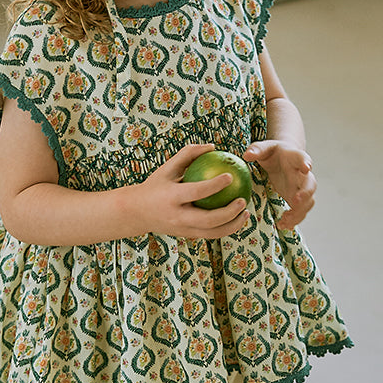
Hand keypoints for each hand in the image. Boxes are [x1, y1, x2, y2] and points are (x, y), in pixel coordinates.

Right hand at [134, 144, 248, 238]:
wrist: (136, 213)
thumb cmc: (155, 185)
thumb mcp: (167, 167)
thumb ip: (188, 154)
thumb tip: (213, 146)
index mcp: (171, 198)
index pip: (196, 192)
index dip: (214, 185)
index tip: (230, 176)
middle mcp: (177, 217)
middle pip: (209, 220)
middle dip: (229, 212)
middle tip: (243, 200)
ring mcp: (183, 230)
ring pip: (213, 233)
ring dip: (233, 225)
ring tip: (246, 212)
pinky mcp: (187, 236)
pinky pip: (211, 235)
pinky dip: (226, 228)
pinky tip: (237, 218)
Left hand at [243, 140, 315, 228]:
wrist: (283, 159)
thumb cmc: (272, 153)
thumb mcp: (264, 148)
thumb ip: (256, 150)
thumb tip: (246, 155)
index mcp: (294, 158)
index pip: (302, 158)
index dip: (305, 163)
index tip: (306, 167)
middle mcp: (302, 174)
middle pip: (311, 184)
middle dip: (305, 194)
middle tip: (295, 202)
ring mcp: (301, 188)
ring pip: (308, 201)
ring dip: (299, 212)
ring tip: (285, 220)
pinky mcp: (298, 199)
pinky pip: (301, 211)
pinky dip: (294, 219)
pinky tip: (284, 225)